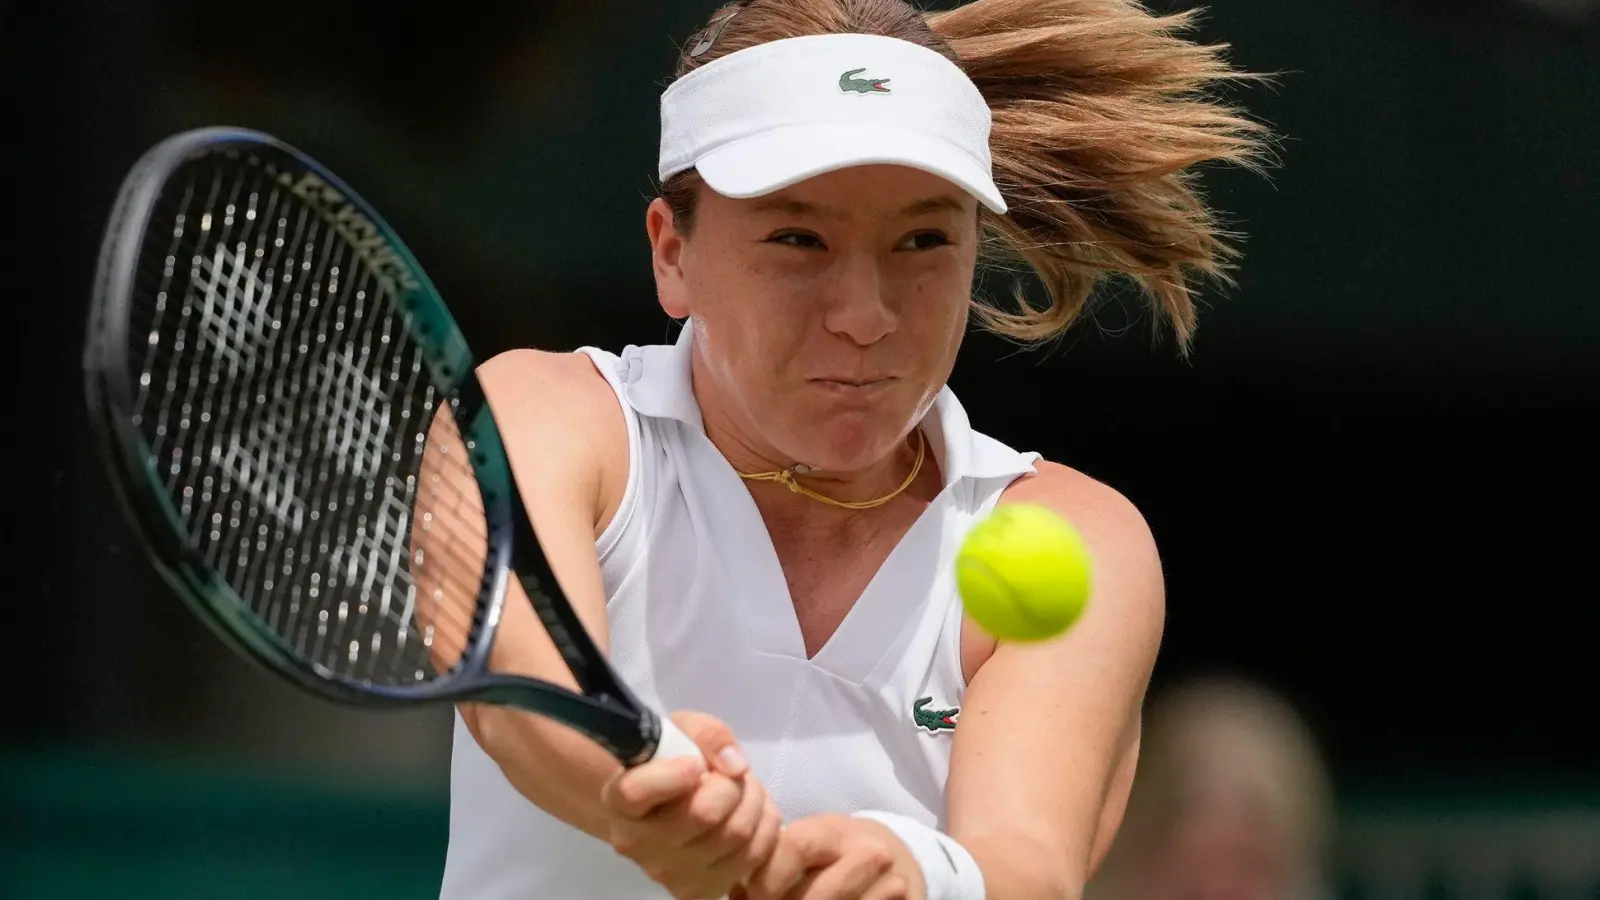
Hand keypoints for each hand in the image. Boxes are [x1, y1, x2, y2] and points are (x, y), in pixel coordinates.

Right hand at [600, 711, 782, 899]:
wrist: (669, 802)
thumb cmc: (673, 760)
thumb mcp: (683, 730)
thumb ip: (706, 735)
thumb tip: (735, 767)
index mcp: (620, 800)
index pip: (636, 793)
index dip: (672, 775)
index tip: (693, 762)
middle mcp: (636, 844)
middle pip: (703, 813)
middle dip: (732, 784)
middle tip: (732, 775)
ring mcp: (666, 874)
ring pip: (735, 836)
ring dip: (754, 804)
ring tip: (744, 791)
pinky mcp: (698, 891)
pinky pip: (751, 858)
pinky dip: (763, 830)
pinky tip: (751, 816)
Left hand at [737, 814, 924, 899]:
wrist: (896, 856)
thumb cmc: (835, 853)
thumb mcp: (809, 844)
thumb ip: (776, 861)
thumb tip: (737, 893)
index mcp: (834, 832)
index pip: (793, 849)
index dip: (765, 880)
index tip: (750, 895)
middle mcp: (869, 855)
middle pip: (814, 897)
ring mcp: (892, 886)